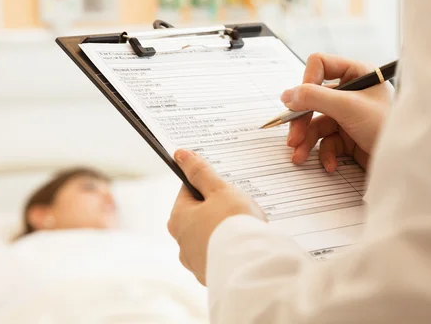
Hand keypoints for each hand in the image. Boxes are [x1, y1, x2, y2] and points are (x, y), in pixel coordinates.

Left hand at [168, 149, 265, 284]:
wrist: (253, 266)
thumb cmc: (234, 224)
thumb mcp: (219, 190)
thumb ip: (200, 172)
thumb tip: (181, 155)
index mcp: (178, 218)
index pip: (188, 191)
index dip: (208, 184)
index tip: (224, 186)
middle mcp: (181, 242)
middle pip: (198, 214)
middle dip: (217, 208)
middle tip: (238, 206)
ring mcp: (195, 261)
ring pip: (209, 235)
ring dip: (223, 230)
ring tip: (245, 227)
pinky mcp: (211, 275)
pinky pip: (220, 255)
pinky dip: (229, 248)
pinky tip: (244, 245)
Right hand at [282, 53, 393, 170]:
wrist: (408, 163)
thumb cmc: (387, 127)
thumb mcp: (348, 107)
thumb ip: (314, 97)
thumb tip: (287, 95)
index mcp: (356, 73)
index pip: (319, 65)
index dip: (306, 83)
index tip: (299, 102)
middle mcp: (351, 92)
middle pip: (311, 99)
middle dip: (301, 122)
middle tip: (293, 138)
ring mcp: (348, 115)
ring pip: (315, 124)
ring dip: (306, 142)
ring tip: (300, 157)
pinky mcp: (348, 136)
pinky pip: (326, 142)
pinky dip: (325, 154)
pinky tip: (330, 165)